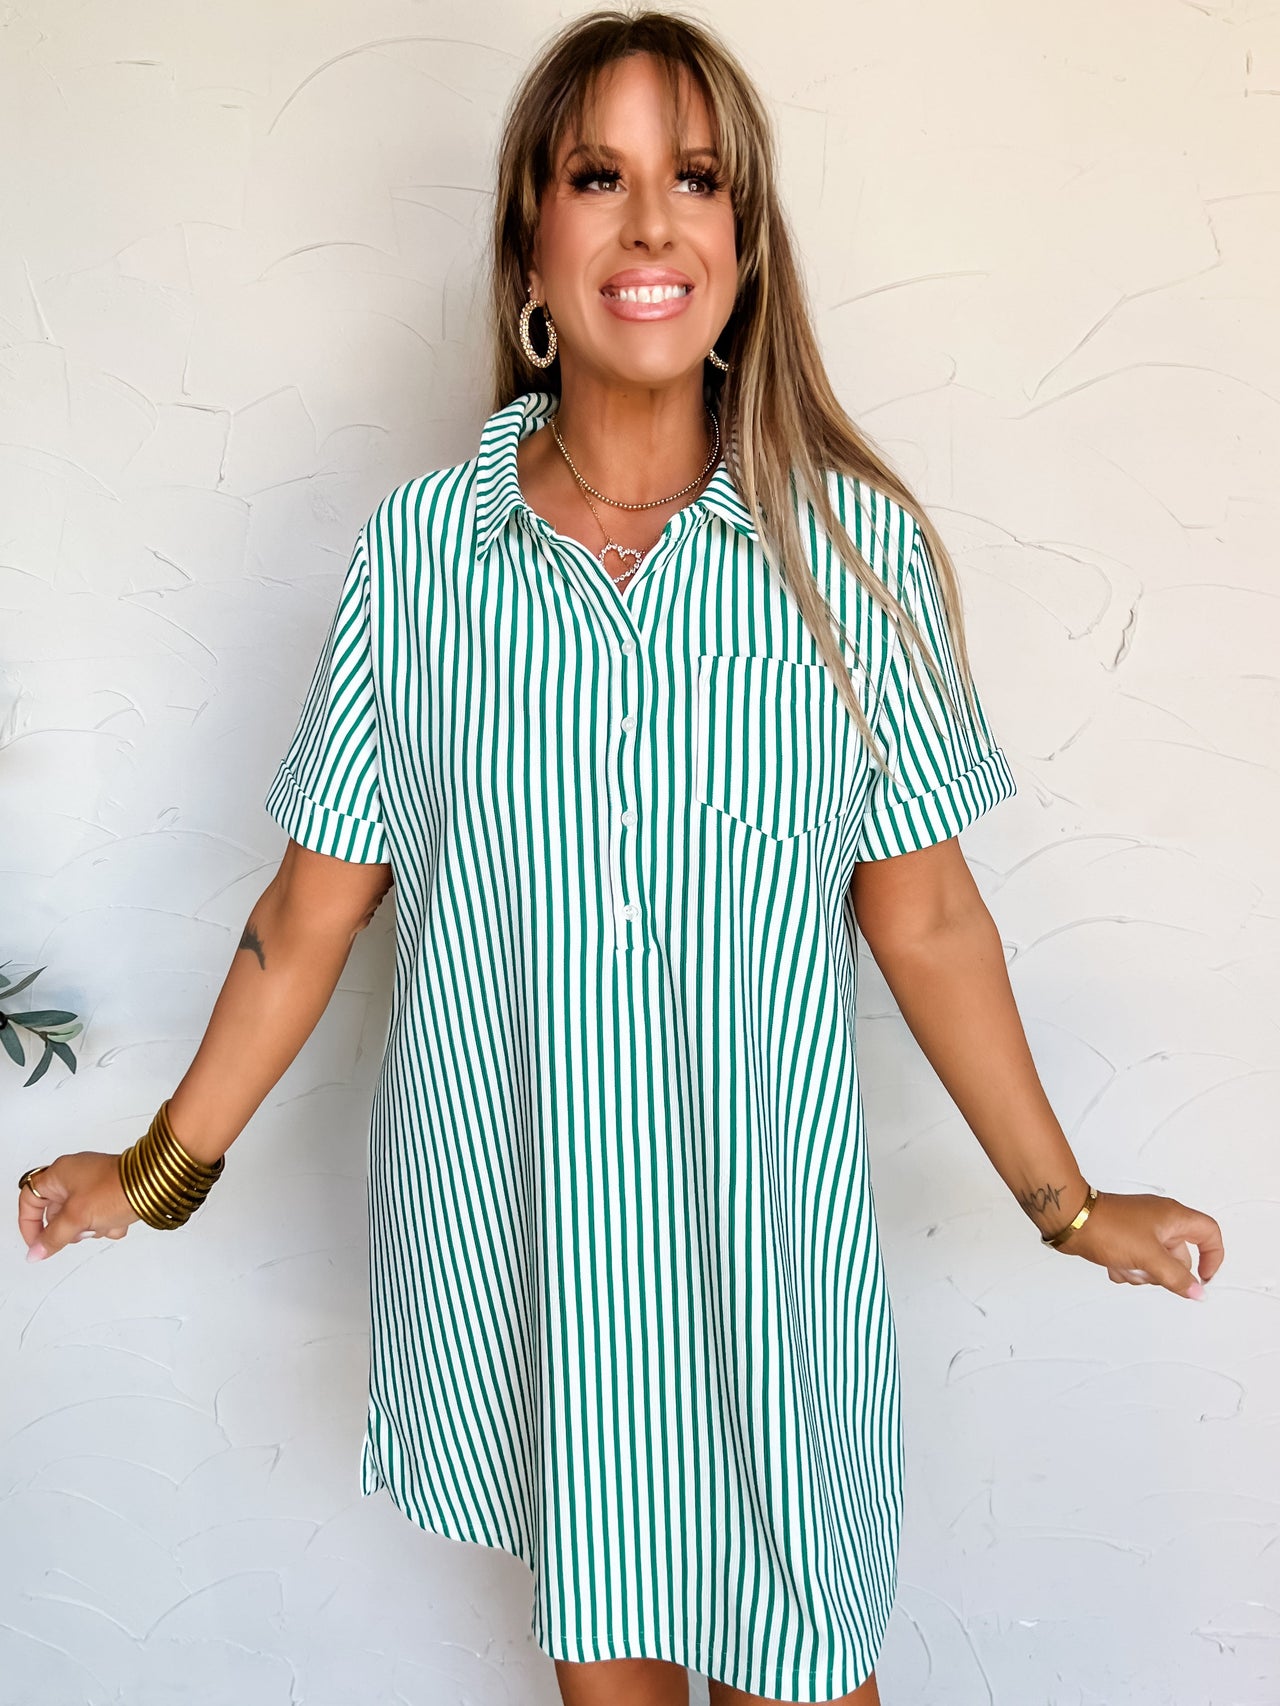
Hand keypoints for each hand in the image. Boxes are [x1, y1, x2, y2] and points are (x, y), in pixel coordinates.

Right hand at [18, 1153, 141, 1261]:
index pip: (29, 1199)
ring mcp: (95, 1183)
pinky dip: (109, 1223)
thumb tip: (35, 1252)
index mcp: (60, 1173)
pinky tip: (119, 1219)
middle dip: (71, 1227)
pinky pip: (101, 1216)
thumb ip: (53, 1237)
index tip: (38, 1243)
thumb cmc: (117, 1188)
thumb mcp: (77, 1217)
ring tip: (104, 1220)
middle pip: (56, 1212)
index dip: (29, 1224)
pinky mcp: (112, 1191)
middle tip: (81, 1229)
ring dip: (93, 1227)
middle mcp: (76, 1175)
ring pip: (80, 1218)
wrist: (156, 1183)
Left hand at [1055, 1189, 1222, 1299]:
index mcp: (1173, 1216)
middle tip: (1147, 1269)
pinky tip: (1112, 1264)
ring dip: (1142, 1272)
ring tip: (1124, 1264)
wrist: (1070, 1220)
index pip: (1209, 1233)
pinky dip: (1127, 1268)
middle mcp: (1160, 1221)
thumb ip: (1177, 1278)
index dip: (1213, 1257)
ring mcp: (1141, 1229)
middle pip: (1181, 1256)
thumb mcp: (1149, 1257)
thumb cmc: (1110, 1230)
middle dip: (1164, 1271)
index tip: (1203, 1279)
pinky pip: (1136, 1262)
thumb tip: (1199, 1293)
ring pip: (1157, 1263)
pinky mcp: (1124, 1238)